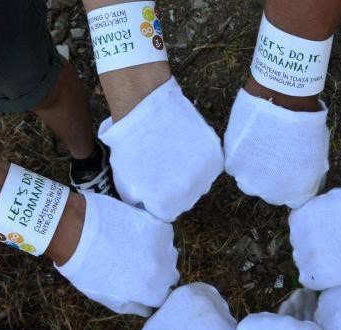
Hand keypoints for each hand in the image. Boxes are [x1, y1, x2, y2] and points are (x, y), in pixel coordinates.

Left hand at [55, 192, 178, 315]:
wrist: (78, 232)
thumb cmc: (86, 268)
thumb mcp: (107, 298)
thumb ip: (133, 306)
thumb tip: (148, 309)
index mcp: (152, 292)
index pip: (165, 296)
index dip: (153, 291)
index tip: (142, 284)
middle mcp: (164, 271)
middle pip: (171, 276)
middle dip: (159, 274)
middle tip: (137, 266)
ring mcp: (164, 247)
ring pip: (170, 254)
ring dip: (158, 254)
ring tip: (135, 249)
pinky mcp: (161, 226)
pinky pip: (165, 235)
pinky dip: (155, 236)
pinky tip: (135, 234)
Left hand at [98, 77, 222, 221]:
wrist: (146, 107)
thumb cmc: (130, 144)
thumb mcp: (125, 182)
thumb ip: (140, 203)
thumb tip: (150, 209)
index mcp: (166, 204)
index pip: (167, 213)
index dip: (159, 199)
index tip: (153, 184)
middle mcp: (189, 193)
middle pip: (186, 200)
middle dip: (175, 189)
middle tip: (163, 167)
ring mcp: (205, 174)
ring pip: (200, 183)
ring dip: (190, 175)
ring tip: (173, 156)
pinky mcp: (215, 155)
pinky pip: (211, 167)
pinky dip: (201, 160)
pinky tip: (185, 147)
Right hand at [120, 283, 236, 329]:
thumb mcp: (169, 309)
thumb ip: (187, 307)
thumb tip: (196, 316)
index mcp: (194, 289)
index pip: (211, 297)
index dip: (207, 313)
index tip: (199, 325)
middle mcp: (210, 297)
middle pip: (222, 311)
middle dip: (214, 325)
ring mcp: (221, 315)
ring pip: (226, 328)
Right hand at [224, 89, 328, 207]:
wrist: (283, 100)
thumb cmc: (306, 122)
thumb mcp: (318, 153)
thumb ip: (311, 172)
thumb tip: (307, 177)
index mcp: (298, 192)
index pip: (294, 199)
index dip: (292, 183)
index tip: (290, 169)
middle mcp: (273, 193)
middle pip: (270, 193)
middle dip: (273, 178)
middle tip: (274, 155)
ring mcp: (250, 180)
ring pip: (249, 182)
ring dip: (253, 170)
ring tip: (260, 146)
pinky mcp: (233, 165)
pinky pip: (235, 166)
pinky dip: (240, 155)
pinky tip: (249, 139)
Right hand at [289, 177, 340, 289]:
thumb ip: (336, 274)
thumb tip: (332, 269)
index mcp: (317, 279)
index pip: (307, 276)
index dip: (318, 264)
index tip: (328, 255)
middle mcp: (303, 262)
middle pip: (301, 255)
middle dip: (313, 247)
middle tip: (331, 236)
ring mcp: (298, 239)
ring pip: (298, 235)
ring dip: (309, 230)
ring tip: (330, 223)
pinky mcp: (297, 218)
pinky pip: (298, 218)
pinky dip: (308, 214)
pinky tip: (325, 212)